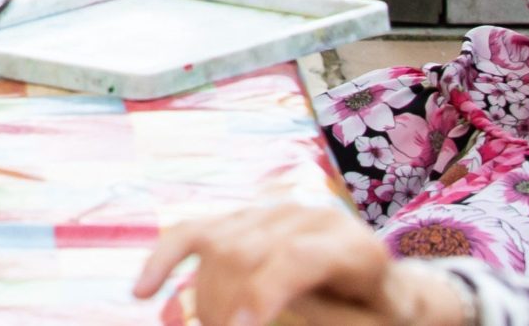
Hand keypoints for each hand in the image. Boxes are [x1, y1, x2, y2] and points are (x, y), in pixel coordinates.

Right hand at [136, 204, 471, 325]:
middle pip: (248, 252)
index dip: (262, 292)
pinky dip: (164, 260)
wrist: (386, 290)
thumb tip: (256, 312)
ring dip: (200, 296)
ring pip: (216, 243)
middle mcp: (311, 218)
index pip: (296, 258)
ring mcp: (273, 213)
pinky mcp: (244, 219)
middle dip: (223, 304)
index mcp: (353, 247)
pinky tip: (142, 292)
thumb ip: (328, 319)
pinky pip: (194, 233)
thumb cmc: (380, 317)